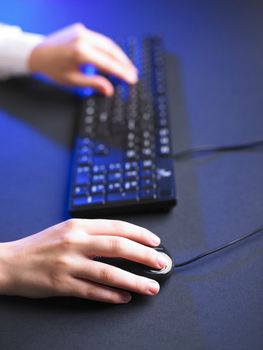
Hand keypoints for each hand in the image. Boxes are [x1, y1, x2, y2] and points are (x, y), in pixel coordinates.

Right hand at [0, 219, 165, 303]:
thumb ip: (92, 233)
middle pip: (117, 246)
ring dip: (133, 280)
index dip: (139, 234)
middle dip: (144, 255)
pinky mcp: (61, 284)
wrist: (10, 262)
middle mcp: (75, 242)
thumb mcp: (66, 230)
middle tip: (160, 263)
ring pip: (108, 272)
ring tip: (150, 286)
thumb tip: (122, 241)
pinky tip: (124, 298)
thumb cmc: (40, 246)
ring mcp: (68, 264)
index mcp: (78, 226)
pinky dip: (111, 296)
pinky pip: (92, 291)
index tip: (155, 242)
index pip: (116, 227)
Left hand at [28, 23, 137, 95]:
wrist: (37, 53)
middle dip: (124, 63)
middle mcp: (83, 38)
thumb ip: (93, 84)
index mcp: (81, 52)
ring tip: (127, 67)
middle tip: (134, 74)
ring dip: (119, 55)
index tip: (132, 79)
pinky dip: (109, 49)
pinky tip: (114, 57)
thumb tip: (109, 89)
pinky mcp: (81, 30)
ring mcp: (82, 31)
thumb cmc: (52, 69)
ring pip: (107, 43)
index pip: (108, 63)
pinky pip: (100, 39)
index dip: (122, 73)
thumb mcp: (73, 81)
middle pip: (112, 50)